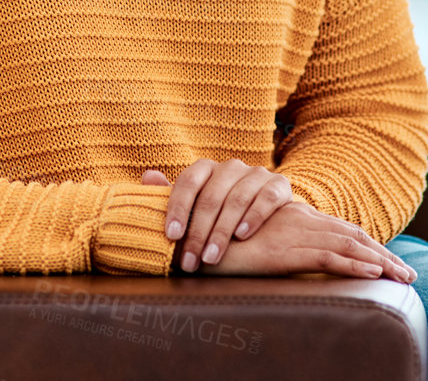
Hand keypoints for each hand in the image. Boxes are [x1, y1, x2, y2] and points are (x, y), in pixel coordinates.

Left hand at [140, 158, 293, 271]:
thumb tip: (148, 177)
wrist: (274, 219)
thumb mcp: (198, 208)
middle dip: (199, 232)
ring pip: (237, 198)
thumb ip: (175, 197)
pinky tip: (242, 235)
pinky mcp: (279, 185)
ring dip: (222, 231)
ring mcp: (256, 174)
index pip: (188, 182)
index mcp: (207, 168)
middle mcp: (231, 167)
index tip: (171, 236)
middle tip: (191, 261)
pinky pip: (266, 198)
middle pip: (211, 196)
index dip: (178, 208)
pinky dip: (253, 217)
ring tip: (212, 256)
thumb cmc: (224, 215)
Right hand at [194, 200, 416, 282]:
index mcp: (288, 218)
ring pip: (348, 245)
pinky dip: (355, 264)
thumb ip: (249, 234)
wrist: (185, 235)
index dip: (363, 245)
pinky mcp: (284, 249)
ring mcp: (293, 234)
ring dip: (380, 261)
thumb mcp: (235, 237)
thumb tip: (256, 242)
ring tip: (406, 277)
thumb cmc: (204, 235)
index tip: (386, 261)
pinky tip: (377, 274)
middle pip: (350, 236)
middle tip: (410, 274)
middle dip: (382, 256)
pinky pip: (329, 256)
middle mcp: (296, 221)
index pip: (335, 230)